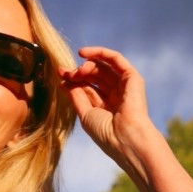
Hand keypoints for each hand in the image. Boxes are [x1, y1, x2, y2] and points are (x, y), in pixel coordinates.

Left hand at [61, 46, 154, 165]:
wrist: (124, 138)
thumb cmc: (105, 133)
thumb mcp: (85, 114)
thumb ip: (76, 96)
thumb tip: (63, 81)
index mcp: (106, 107)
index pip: (88, 88)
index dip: (73, 80)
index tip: (60, 74)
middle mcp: (116, 95)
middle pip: (95, 76)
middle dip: (79, 72)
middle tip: (67, 73)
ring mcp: (125, 86)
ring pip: (103, 67)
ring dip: (87, 65)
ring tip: (78, 70)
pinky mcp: (132, 78)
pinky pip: (116, 59)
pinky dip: (100, 53)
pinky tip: (84, 54)